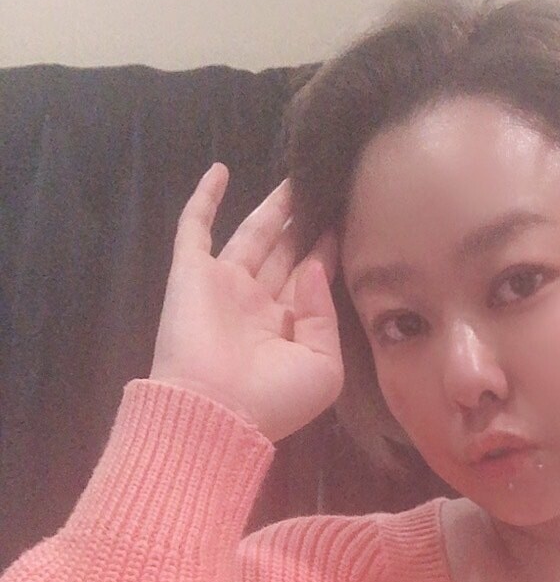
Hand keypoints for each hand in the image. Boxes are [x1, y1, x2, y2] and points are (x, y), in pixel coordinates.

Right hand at [150, 163, 344, 445]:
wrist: (213, 411)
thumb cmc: (274, 399)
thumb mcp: (323, 368)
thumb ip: (326, 317)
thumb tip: (315, 268)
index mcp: (290, 331)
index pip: (313, 281)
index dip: (328, 251)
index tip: (347, 221)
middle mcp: (258, 306)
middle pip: (286, 253)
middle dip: (304, 226)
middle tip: (325, 191)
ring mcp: (224, 286)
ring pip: (253, 236)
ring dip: (272, 208)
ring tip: (295, 178)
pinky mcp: (190, 273)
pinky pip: (195, 228)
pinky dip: (203, 199)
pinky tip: (219, 169)